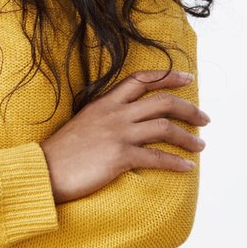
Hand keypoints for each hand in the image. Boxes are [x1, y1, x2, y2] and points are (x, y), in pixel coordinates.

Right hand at [39, 69, 206, 203]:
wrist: (42, 170)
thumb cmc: (61, 152)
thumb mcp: (83, 122)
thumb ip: (105, 117)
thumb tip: (127, 122)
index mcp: (106, 103)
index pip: (142, 80)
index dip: (168, 77)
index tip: (188, 79)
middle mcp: (115, 114)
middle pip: (162, 102)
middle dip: (189, 108)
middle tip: (204, 118)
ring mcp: (118, 134)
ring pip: (164, 128)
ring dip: (188, 137)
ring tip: (201, 145)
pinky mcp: (119, 157)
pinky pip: (156, 158)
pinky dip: (176, 163)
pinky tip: (187, 168)